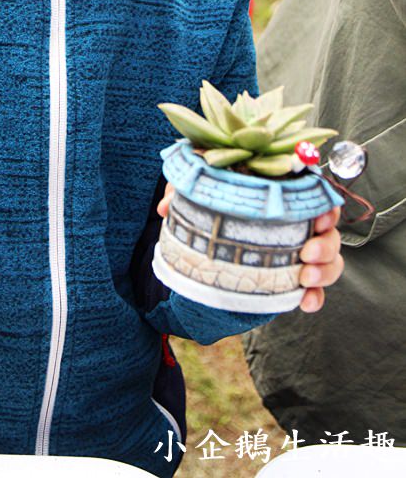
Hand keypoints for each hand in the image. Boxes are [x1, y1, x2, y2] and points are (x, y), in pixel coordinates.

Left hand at [157, 183, 343, 313]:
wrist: (204, 240)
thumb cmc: (208, 206)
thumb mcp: (193, 194)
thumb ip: (181, 192)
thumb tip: (166, 208)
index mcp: (279, 195)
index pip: (314, 194)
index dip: (324, 204)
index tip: (319, 216)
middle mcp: (295, 222)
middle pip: (329, 229)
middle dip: (326, 242)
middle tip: (308, 252)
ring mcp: (298, 251)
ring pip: (330, 259)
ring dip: (325, 269)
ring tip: (305, 277)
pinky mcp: (292, 277)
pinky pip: (316, 289)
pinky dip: (315, 297)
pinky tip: (305, 303)